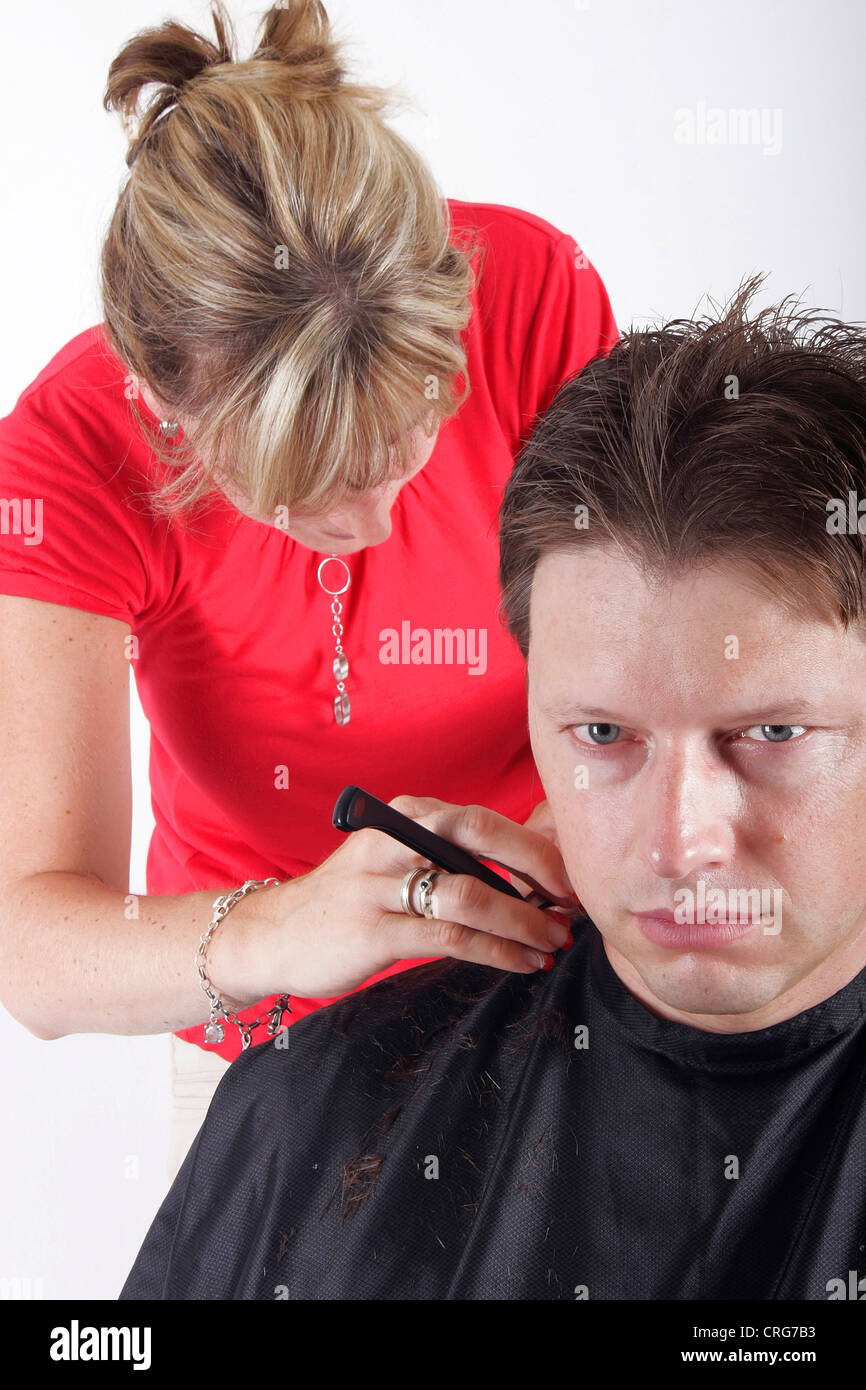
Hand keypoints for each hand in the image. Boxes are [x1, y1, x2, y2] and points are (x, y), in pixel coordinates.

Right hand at [244, 795, 577, 999]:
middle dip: (537, 870)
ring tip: (552, 941)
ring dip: (523, 921)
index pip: (481, 818)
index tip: (570, 877)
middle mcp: (393, 839)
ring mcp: (380, 884)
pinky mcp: (374, 930)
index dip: (534, 847)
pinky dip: (496, 951)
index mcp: (405, 815)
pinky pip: (450, 937)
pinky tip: (521, 963)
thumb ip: (450, 858)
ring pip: (470, 893)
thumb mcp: (396, 861)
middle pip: (479, 837)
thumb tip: (534, 872)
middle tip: (573, 904)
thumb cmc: (352, 899)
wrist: (275, 935)